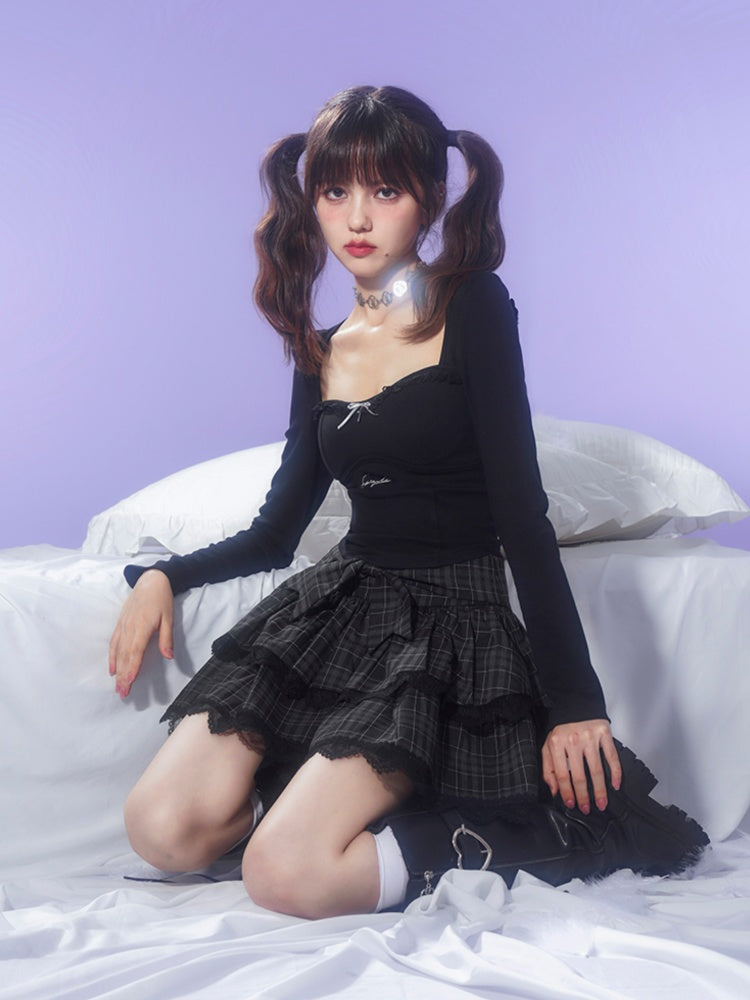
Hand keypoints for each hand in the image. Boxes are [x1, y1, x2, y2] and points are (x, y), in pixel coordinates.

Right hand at [108, 570, 173, 697]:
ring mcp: (123, 626)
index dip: (132, 668)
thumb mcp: (169, 618)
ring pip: (118, 652)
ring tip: (117, 686)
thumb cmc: (162, 599)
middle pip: (125, 656)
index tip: (129, 682)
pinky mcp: (120, 624)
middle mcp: (130, 628)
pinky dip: (112, 657)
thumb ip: (167, 638)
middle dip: (123, 675)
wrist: (150, 580)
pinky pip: (114, 643)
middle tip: (123, 693)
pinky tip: (112, 669)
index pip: (135, 651)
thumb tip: (169, 657)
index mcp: (142, 627)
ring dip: (117, 670)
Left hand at [541, 719, 621, 813]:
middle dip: (583, 796)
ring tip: (602, 803)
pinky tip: (615, 784)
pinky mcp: (604, 734)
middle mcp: (573, 740)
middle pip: (579, 775)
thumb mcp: (548, 745)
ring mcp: (590, 737)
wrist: (576, 703)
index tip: (571, 804)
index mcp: (557, 743)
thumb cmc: (563, 728)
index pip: (561, 774)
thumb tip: (555, 790)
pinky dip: (615, 772)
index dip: (566, 792)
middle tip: (587, 808)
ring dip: (600, 790)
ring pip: (596, 770)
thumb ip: (548, 768)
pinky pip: (611, 757)